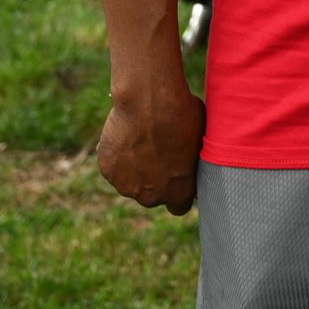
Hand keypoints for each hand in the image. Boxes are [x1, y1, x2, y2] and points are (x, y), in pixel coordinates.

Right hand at [98, 83, 204, 214]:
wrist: (149, 103)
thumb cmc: (182, 116)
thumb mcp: (201, 140)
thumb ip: (194, 160)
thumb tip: (194, 158)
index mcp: (179, 193)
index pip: (179, 206)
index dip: (179, 191)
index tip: (179, 176)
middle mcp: (151, 197)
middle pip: (152, 196)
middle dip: (155, 180)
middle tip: (158, 152)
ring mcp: (126, 185)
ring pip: (131, 181)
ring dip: (135, 168)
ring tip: (142, 139)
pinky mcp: (107, 169)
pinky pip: (113, 165)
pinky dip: (117, 154)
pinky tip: (126, 134)